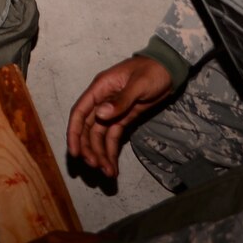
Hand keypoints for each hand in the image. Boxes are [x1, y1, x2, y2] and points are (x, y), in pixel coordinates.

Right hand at [67, 56, 174, 177]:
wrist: (169, 70)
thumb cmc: (153, 71)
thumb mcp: (139, 84)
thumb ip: (121, 100)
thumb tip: (100, 115)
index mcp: (100, 88)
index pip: (80, 112)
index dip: (74, 132)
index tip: (74, 152)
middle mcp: (101, 101)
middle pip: (87, 128)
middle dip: (89, 148)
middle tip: (95, 166)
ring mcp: (112, 111)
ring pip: (99, 136)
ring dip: (101, 154)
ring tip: (107, 172)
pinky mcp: (122, 119)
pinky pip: (113, 138)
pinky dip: (111, 151)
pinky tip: (113, 166)